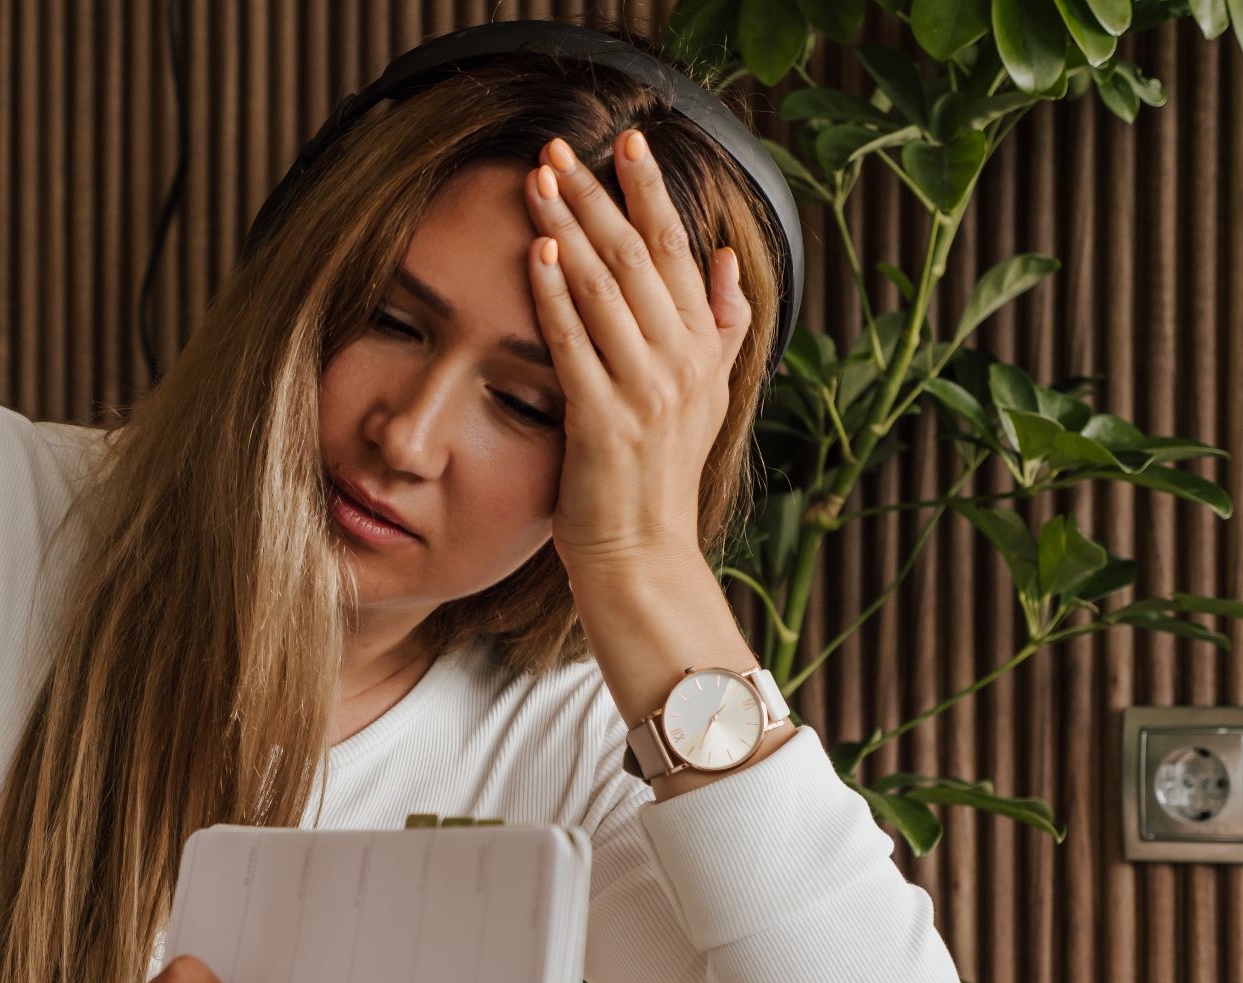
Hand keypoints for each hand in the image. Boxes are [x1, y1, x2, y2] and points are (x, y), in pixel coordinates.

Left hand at [522, 130, 752, 573]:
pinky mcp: (605, 422)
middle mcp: (684, 363)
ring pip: (606, 289)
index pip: (679, 252)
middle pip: (638, 257)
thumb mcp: (707, 399)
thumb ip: (722, 328)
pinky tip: (537, 254)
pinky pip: (575, 343)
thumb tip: (727, 259)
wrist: (644, 558)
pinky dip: (556, 295)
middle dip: (598, 195)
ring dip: (569, 229)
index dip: (652, 193)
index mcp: (706, 351)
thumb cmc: (658, 482)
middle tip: (561, 146)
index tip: (628, 143)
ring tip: (539, 181)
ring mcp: (647, 391)